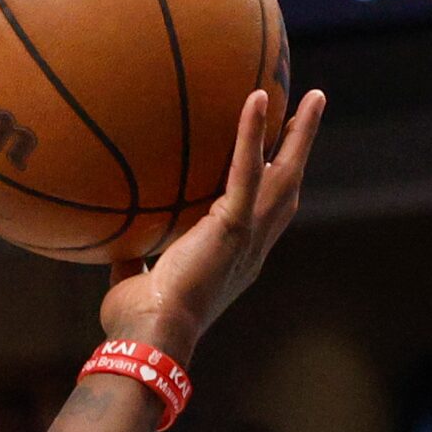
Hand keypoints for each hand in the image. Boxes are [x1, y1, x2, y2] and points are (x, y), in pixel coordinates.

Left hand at [98, 87, 327, 362]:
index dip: (274, 188)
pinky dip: (253, 133)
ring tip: (314, 97)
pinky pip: (248, 170)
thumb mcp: (137, 283)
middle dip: (301, 152)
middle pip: (287, 190)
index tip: (278, 160)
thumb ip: (135, 259)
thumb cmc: (137, 322)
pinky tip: (257, 98)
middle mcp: (252, 248)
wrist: (150, 335)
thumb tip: (117, 241)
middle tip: (312, 114)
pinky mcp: (234, 227)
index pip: (263, 217)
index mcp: (234, 261)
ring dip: (301, 134)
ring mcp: (248, 236)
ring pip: (285, 175)